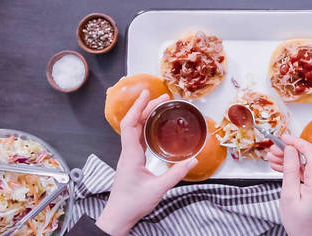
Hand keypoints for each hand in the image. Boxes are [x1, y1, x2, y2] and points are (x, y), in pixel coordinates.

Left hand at [96, 90, 197, 235]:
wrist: (118, 216)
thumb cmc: (132, 204)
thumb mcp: (158, 189)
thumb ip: (176, 174)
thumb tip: (192, 160)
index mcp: (130, 155)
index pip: (130, 124)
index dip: (138, 107)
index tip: (147, 94)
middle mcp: (127, 152)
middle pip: (133, 122)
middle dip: (145, 107)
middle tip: (162, 97)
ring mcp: (129, 156)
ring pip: (134, 129)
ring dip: (145, 115)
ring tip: (160, 107)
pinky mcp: (132, 161)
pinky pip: (138, 138)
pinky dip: (146, 127)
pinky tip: (156, 126)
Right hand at [267, 135, 311, 235]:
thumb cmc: (299, 223)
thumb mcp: (289, 195)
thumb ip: (290, 170)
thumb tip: (290, 150)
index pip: (310, 151)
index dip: (296, 141)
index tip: (283, 138)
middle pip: (308, 155)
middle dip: (289, 150)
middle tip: (273, 150)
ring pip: (307, 162)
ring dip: (290, 159)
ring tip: (273, 159)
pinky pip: (308, 171)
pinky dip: (295, 168)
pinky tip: (281, 167)